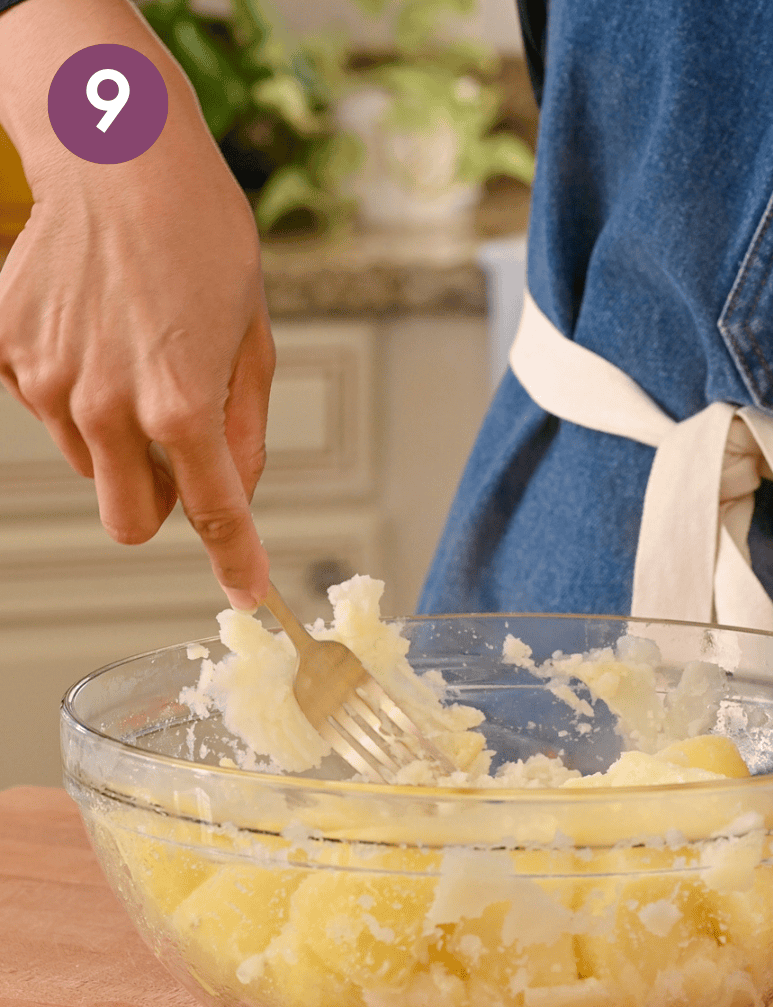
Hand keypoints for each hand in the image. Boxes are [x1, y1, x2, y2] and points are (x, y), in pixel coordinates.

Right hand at [0, 0, 272, 609]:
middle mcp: (108, 405)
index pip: (214, 511)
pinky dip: (77, 393)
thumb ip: (245, 423)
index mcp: (183, 403)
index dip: (235, 558)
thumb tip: (240, 486)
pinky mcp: (7, 351)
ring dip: (121, 438)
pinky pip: (48, 409)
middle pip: (130, 517)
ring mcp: (47, 381)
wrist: (118, 156)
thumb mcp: (254, 335)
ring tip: (141, 357)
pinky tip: (98, 333)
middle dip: (162, 501)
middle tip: (184, 453)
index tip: (248, 589)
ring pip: (91, 461)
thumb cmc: (202, 235)